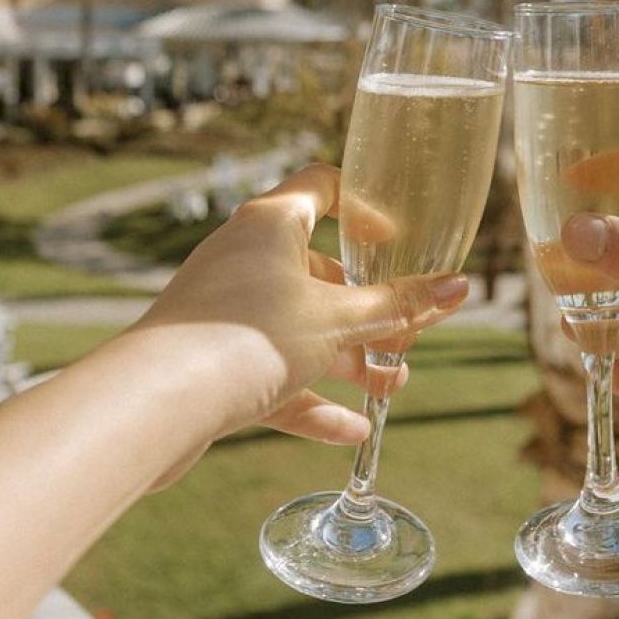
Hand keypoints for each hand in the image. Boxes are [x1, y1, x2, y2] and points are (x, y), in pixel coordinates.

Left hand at [131, 164, 468, 468]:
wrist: (158, 401)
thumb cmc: (248, 336)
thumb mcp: (339, 319)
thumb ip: (400, 305)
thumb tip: (460, 287)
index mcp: (270, 224)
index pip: (321, 187)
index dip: (363, 207)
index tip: (396, 240)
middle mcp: (242, 258)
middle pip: (317, 271)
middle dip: (367, 308)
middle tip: (406, 335)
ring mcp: (225, 311)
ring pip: (298, 328)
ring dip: (348, 357)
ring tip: (392, 387)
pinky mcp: (213, 362)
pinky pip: (273, 374)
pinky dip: (312, 399)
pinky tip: (352, 432)